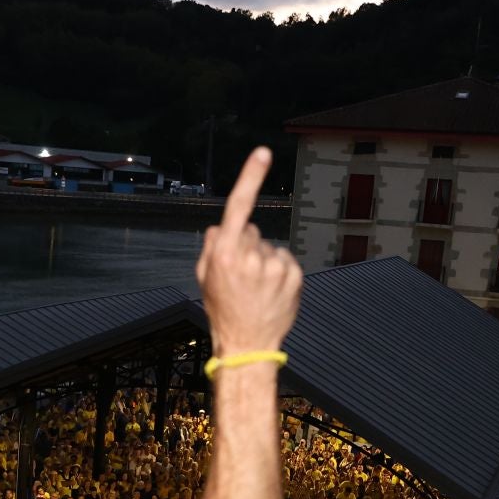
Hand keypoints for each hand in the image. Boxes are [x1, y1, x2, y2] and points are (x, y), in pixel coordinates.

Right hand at [195, 148, 301, 355]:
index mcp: (225, 253)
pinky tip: (271, 292)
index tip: (263, 153)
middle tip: (241, 277)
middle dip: (247, 246)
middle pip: (252, 232)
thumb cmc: (223, 310)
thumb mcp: (205, 278)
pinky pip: (285, 261)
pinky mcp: (294, 276)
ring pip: (270, 248)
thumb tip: (222, 226)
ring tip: (257, 290)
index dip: (251, 177)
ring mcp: (275, 266)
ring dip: (264, 262)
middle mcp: (251, 256)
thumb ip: (212, 247)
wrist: (247, 345)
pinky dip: (280, 272)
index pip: (238, 206)